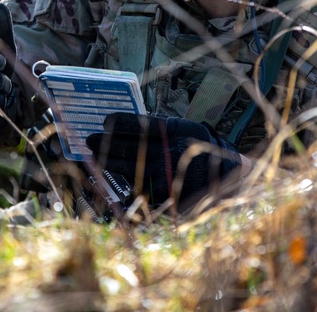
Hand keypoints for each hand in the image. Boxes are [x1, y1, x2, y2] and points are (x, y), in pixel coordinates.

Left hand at [85, 113, 241, 206]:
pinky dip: (123, 180)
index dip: (122, 123)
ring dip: (109, 161)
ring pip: (131, 167)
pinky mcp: (166, 194)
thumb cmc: (199, 147)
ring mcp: (167, 174)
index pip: (142, 125)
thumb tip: (124, 123)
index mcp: (176, 132)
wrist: (227, 176)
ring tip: (93, 153)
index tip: (105, 121)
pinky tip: (109, 175)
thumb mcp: (184, 130)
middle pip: (131, 147)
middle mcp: (170, 152)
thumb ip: (159, 128)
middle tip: (88, 139)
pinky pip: (139, 186)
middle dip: (106, 144)